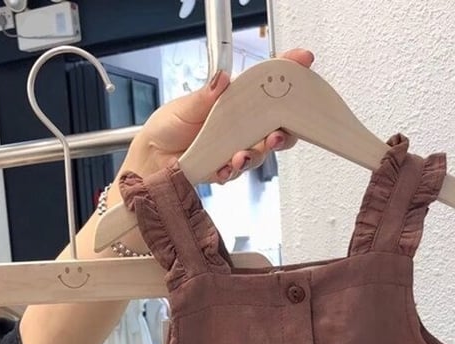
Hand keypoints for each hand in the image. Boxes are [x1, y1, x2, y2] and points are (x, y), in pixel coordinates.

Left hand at [123, 48, 314, 184]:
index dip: (287, 73)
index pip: (266, 86)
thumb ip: (206, 96)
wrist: (152, 159)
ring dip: (254, 156)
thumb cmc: (168, 128)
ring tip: (240, 157)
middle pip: (275, 127)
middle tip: (277, 135)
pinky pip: (236, 172)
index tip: (302, 61)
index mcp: (234, 102)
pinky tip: (223, 168)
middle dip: (282, 133)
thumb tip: (220, 80)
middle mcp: (239, 126)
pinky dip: (231, 171)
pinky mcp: (224, 169)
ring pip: (259, 153)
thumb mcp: (186, 106)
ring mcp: (234, 148)